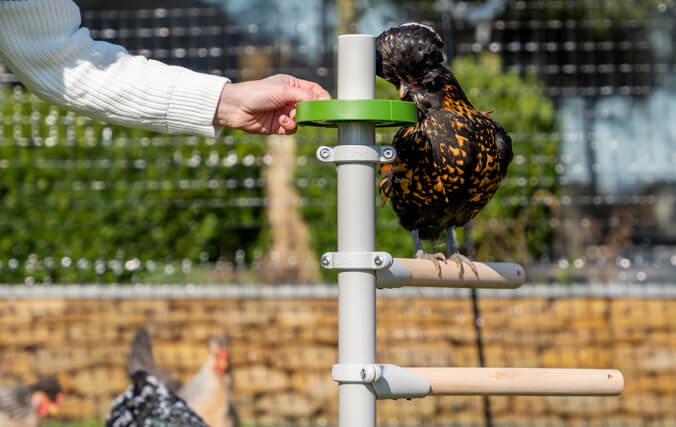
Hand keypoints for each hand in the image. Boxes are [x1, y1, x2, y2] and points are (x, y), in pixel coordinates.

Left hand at [213, 74, 330, 134]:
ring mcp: (285, 112)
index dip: (322, 97)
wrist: (237, 107)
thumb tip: (322, 100)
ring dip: (297, 120)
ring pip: (302, 120)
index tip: (328, 104)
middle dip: (310, 112)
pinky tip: (281, 121)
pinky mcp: (279, 126)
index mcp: (292, 85)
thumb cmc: (257, 93)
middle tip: (312, 115)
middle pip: (310, 107)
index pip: (314, 91)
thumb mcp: (284, 90)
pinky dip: (289, 126)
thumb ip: (305, 95)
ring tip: (287, 117)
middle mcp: (290, 99)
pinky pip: (292, 129)